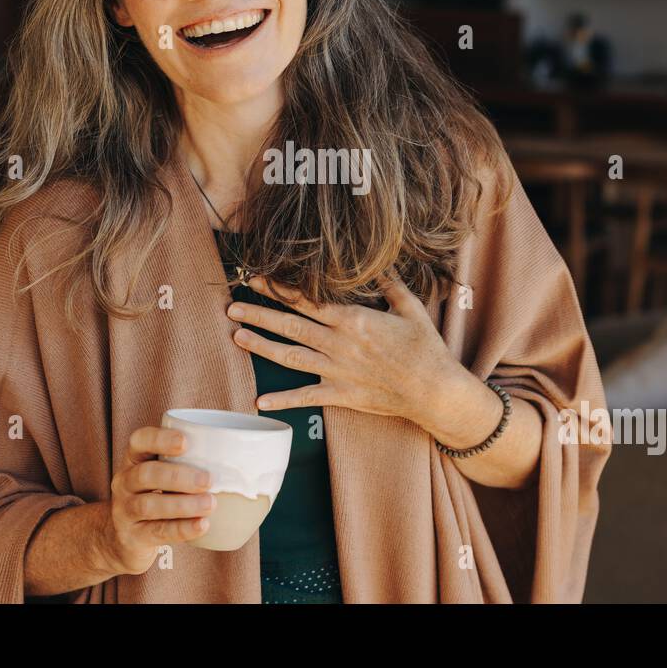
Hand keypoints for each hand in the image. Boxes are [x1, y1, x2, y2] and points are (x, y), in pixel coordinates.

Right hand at [99, 426, 217, 575]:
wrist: (123, 539)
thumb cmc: (155, 496)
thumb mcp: (162, 475)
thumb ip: (188, 463)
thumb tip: (244, 456)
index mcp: (134, 460)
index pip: (139, 441)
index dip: (160, 439)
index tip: (185, 442)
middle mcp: (125, 482)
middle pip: (145, 474)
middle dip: (178, 476)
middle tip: (208, 480)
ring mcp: (125, 511)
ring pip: (149, 505)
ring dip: (182, 504)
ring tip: (210, 504)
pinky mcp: (133, 537)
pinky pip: (157, 532)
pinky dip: (182, 528)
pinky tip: (202, 525)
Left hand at [227, 273, 468, 422]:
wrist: (434, 391)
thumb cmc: (425, 348)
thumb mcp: (410, 308)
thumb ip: (390, 285)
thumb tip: (378, 265)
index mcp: (352, 319)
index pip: (307, 300)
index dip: (279, 289)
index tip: (257, 279)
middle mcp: (338, 343)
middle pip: (290, 325)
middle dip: (259, 314)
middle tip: (233, 306)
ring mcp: (337, 370)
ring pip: (291, 356)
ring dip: (262, 347)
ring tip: (237, 337)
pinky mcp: (341, 395)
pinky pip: (307, 397)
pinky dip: (283, 400)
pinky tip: (261, 402)